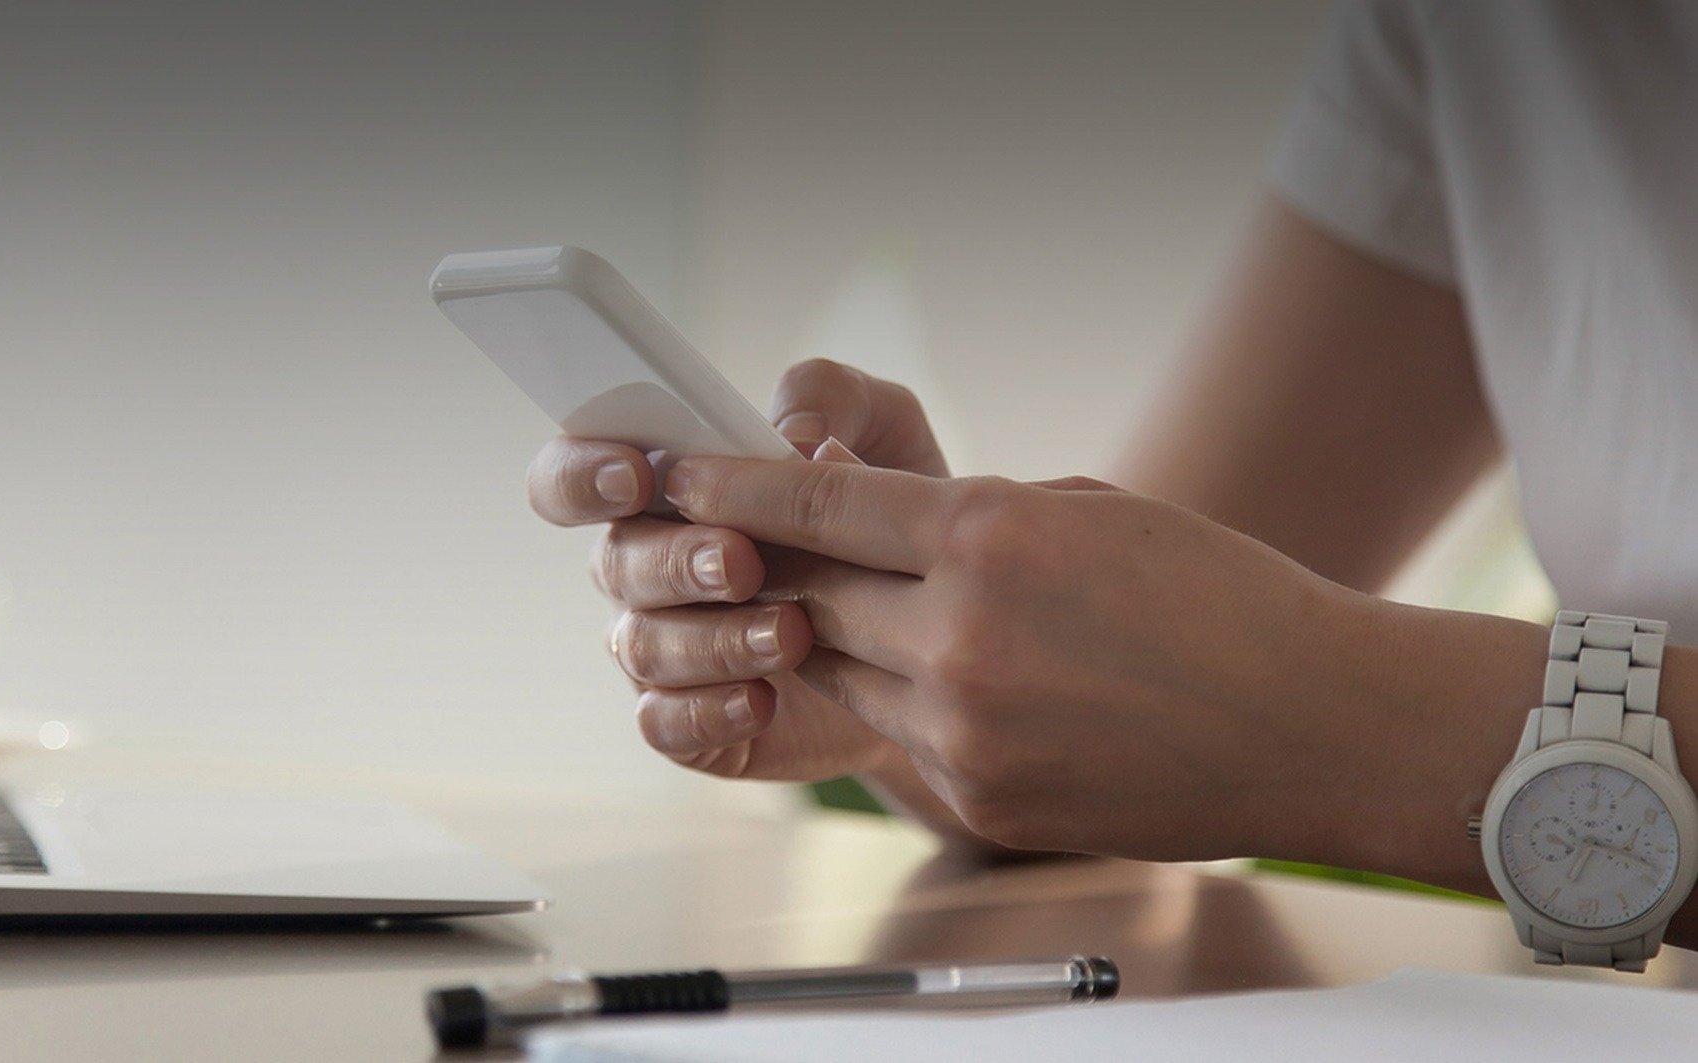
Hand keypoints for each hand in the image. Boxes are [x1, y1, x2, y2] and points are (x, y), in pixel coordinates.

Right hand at [525, 360, 949, 781]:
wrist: (943, 630)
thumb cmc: (891, 514)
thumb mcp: (884, 432)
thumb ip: (832, 398)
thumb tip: (791, 433)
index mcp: (665, 490)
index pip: (574, 475)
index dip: (582, 475)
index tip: (636, 477)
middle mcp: (648, 567)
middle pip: (615, 562)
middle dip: (676, 561)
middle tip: (743, 562)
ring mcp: (665, 647)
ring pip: (643, 645)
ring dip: (712, 639)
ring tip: (791, 634)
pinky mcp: (693, 720)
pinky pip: (664, 723)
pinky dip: (709, 712)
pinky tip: (764, 699)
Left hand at [656, 453, 1404, 859]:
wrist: (1312, 724)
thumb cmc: (1220, 598)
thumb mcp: (1088, 510)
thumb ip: (972, 514)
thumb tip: (881, 517)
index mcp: (987, 537)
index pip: (814, 505)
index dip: (731, 487)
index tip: (677, 476)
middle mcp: (958, 635)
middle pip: (807, 595)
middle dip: (776, 569)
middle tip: (754, 547)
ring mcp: (963, 728)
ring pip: (843, 672)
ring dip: (844, 640)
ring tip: (890, 615)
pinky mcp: (977, 797)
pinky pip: (899, 736)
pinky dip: (909, 703)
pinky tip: (971, 684)